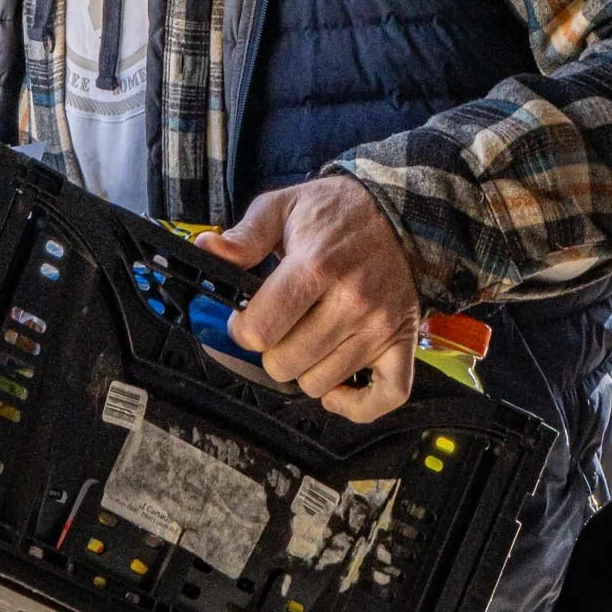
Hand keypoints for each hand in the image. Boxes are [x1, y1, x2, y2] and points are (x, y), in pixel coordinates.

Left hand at [208, 175, 420, 421]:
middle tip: (278, 327)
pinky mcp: (403, 344)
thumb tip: (208, 249)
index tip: (245, 319)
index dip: (241, 330)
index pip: (260, 331)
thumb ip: (244, 236)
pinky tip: (335, 385)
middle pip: (285, 364)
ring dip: (305, 369)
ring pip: (320, 384)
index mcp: (315, 267)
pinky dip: (356, 404)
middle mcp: (351, 302)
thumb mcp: (281, 207)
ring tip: (306, 340)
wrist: (397, 214)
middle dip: (271, 349)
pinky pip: (384, 397)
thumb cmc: (334, 213)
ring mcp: (380, 327)